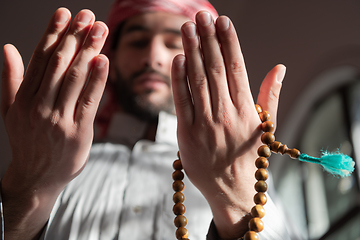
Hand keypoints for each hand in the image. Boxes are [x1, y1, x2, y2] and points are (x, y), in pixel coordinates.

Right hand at [1, 8, 107, 238]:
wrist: (37, 177)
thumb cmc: (27, 140)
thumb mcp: (10, 111)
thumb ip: (11, 79)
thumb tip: (9, 49)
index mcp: (24, 98)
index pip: (40, 58)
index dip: (53, 33)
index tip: (65, 14)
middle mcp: (39, 106)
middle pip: (60, 64)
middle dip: (75, 37)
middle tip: (88, 16)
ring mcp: (59, 119)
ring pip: (75, 79)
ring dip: (89, 51)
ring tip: (100, 30)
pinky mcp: (78, 132)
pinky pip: (89, 101)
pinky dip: (97, 80)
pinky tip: (103, 60)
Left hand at [171, 11, 284, 238]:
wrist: (232, 190)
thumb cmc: (249, 156)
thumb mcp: (266, 127)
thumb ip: (270, 95)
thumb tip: (279, 66)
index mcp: (246, 111)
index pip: (237, 69)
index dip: (230, 42)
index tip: (223, 21)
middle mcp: (226, 114)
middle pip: (216, 69)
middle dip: (208, 39)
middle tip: (201, 15)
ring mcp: (205, 125)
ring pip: (198, 81)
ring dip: (192, 51)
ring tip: (187, 28)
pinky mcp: (187, 135)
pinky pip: (181, 103)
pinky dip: (178, 80)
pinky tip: (177, 58)